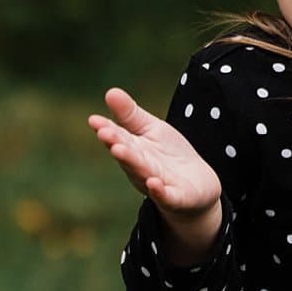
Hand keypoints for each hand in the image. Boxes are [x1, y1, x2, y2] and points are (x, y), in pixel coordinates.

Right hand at [88, 88, 221, 217]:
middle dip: (116, 144)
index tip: (94, 120)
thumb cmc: (168, 156)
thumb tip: (110, 91)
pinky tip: (153, 183)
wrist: (197, 188)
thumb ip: (131, 115)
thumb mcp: (152, 130)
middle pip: (127, 155)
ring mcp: (157, 184)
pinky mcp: (176, 198)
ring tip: (119, 150)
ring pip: (143, 173)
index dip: (107, 129)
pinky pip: (166, 196)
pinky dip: (159, 191)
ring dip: (131, 163)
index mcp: (133, 150)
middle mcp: (140, 168)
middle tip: (104, 132)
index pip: (118, 138)